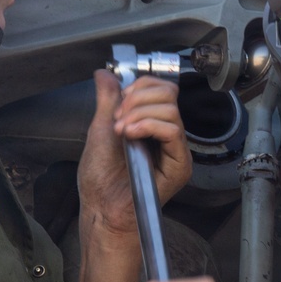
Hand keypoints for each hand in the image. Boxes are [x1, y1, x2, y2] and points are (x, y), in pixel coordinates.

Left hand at [77, 69, 192, 241]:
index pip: (162, 89)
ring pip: (171, 111)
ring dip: (140, 113)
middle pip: (169, 94)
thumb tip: (105, 74)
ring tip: (121, 129)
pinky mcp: (179, 165)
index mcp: (152, 125)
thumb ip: (108, 99)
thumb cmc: (101, 179)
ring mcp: (175, 150)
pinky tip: (130, 134)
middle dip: (139, 98)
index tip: (119, 99)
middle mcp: (167, 135)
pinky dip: (149, 126)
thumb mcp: (101, 128)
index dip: (141, 86)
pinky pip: (174, 133)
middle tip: (118, 116)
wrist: (101, 207)